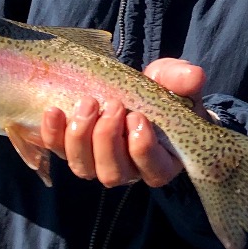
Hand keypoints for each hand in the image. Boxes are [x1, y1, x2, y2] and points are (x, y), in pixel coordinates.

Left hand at [40, 58, 205, 188]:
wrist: (137, 93)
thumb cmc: (163, 94)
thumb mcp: (176, 83)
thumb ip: (184, 80)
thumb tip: (194, 76)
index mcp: (161, 161)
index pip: (153, 170)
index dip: (143, 149)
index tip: (138, 118)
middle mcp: (129, 171)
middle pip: (113, 173)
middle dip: (108, 139)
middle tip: (113, 104)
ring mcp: (98, 164)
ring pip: (83, 168)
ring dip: (82, 136)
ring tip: (88, 103)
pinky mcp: (73, 151)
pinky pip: (57, 151)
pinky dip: (53, 133)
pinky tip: (55, 110)